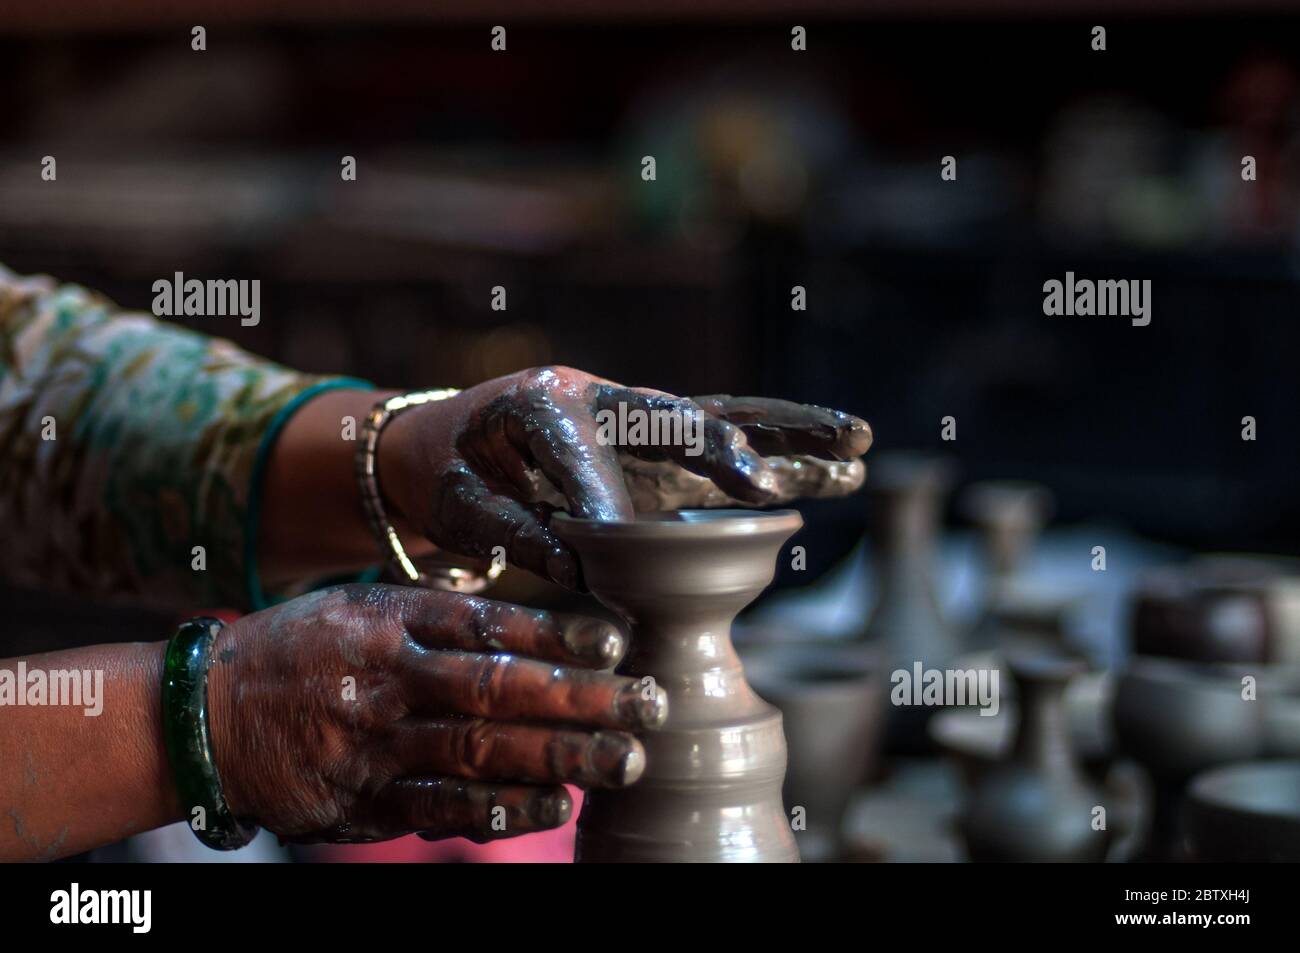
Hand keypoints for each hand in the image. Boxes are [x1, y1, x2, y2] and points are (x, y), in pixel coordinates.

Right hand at [207, 584, 665, 844]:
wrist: (204, 712)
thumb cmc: (304, 650)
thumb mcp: (361, 607)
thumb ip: (437, 615)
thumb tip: (534, 626)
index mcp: (389, 619)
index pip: (487, 624)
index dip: (557, 636)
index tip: (616, 644)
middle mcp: (385, 678)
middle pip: (498, 689)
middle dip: (581, 700)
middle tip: (648, 706)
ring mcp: (374, 743)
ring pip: (480, 751)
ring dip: (560, 757)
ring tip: (622, 760)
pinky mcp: (363, 800)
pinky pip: (442, 807)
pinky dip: (501, 810)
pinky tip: (553, 807)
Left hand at [379, 366, 871, 588]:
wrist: (448, 438)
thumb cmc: (448, 470)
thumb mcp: (457, 504)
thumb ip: (509, 531)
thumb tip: (577, 565)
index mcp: (539, 404)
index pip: (575, 451)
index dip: (596, 495)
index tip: (615, 540)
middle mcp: (603, 400)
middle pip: (671, 418)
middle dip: (717, 449)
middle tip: (757, 483)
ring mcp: (641, 422)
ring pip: (723, 421)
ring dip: (789, 435)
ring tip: (857, 444)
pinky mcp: (664, 449)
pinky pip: (730, 445)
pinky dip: (784, 452)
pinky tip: (839, 463)